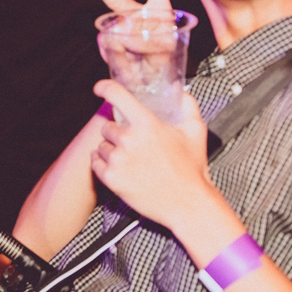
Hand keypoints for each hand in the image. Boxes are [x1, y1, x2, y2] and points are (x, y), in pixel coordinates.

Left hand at [90, 79, 211, 229]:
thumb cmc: (191, 170)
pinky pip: (96, 163)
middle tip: (135, 144)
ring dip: (111, 149)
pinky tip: (119, 167)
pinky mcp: (112, 178)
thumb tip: (179, 92)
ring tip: (131, 160)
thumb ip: (187, 105)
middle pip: (107, 126)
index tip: (100, 88)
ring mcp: (119, 160)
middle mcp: (129, 139)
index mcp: (146, 124)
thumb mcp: (195, 131)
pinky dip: (103, 163)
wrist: (188, 204)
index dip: (105, 88)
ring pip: (102, 145)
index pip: (116, 95)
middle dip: (118, 133)